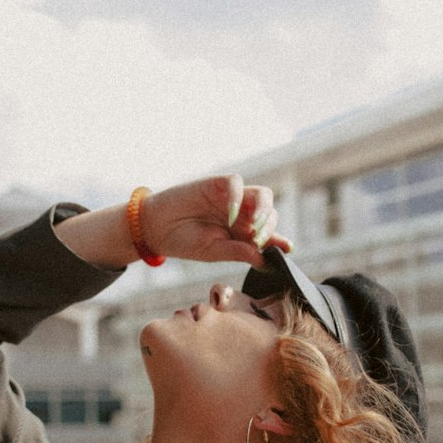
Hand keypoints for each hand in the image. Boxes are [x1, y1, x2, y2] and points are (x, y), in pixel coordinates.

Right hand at [142, 176, 291, 266]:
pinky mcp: (217, 184)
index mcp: (243, 234)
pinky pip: (236, 183)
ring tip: (252, 226)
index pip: (268, 235)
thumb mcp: (212, 252)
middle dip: (269, 227)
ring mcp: (232, 198)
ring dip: (263, 209)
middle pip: (270, 213)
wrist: (156, 228)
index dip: (279, 241)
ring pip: (261, 194)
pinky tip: (230, 214)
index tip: (287, 249)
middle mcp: (242, 214)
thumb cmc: (184, 242)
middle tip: (258, 240)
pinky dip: (237, 197)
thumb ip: (237, 253)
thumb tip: (263, 259)